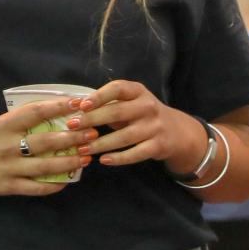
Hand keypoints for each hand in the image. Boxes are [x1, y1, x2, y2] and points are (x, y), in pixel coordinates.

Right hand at [0, 97, 93, 195]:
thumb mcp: (0, 123)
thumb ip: (23, 118)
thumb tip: (57, 107)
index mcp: (4, 125)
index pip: (35, 113)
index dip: (58, 107)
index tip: (78, 103)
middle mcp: (6, 146)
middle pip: (45, 141)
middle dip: (72, 137)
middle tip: (91, 133)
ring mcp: (8, 168)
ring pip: (45, 166)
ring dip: (69, 161)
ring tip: (86, 157)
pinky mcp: (9, 186)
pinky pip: (36, 187)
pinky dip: (54, 184)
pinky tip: (68, 180)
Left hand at [68, 80, 204, 173]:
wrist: (177, 132)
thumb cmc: (143, 114)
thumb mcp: (130, 102)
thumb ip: (107, 103)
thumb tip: (74, 106)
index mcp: (138, 91)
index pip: (117, 89)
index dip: (98, 96)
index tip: (80, 106)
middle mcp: (148, 106)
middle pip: (117, 112)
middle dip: (92, 120)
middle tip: (71, 127)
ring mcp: (154, 127)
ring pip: (124, 137)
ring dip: (100, 143)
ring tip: (82, 148)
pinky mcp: (158, 146)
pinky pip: (135, 154)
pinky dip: (118, 158)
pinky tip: (103, 160)